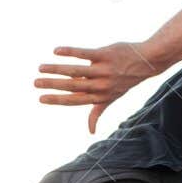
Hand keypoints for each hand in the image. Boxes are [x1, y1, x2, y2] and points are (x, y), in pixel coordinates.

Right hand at [34, 42, 161, 133]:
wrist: (146, 62)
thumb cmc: (126, 80)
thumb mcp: (112, 98)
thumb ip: (98, 111)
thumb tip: (90, 132)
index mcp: (99, 96)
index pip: (74, 100)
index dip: (57, 100)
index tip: (41, 98)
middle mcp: (100, 85)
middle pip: (72, 86)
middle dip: (52, 85)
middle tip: (35, 82)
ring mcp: (103, 70)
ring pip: (76, 70)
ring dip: (57, 69)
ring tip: (41, 67)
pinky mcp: (106, 54)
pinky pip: (85, 54)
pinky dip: (70, 52)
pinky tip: (56, 51)